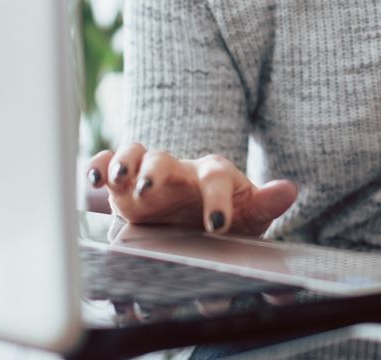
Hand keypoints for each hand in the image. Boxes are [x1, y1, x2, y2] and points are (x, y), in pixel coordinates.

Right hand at [86, 143, 296, 235]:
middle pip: (165, 159)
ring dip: (123, 164)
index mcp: (212, 175)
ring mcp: (148, 173)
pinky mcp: (124, 185)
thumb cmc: (226, 215)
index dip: (217, 200)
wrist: (197, 221)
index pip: (216, 177)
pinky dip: (97, 167)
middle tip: (150, 190)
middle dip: (155, 172)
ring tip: (116, 180)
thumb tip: (289, 190)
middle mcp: (178, 169)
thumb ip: (266, 203)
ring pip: (133, 155)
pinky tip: (90, 180)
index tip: (216, 226)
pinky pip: (107, 165)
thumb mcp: (250, 213)